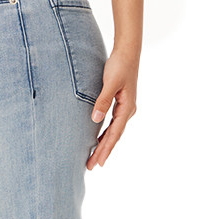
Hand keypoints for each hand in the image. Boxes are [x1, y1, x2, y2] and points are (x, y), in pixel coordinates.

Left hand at [87, 47, 138, 169]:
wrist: (128, 51)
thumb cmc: (120, 65)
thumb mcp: (110, 83)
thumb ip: (102, 101)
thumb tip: (95, 120)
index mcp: (127, 108)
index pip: (114, 134)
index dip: (106, 149)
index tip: (99, 162)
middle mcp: (128, 111)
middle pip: (114, 136)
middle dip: (103, 151)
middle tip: (91, 166)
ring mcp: (125, 108)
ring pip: (113, 131)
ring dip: (104, 144)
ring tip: (94, 158)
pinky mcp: (120, 104)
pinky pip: (112, 124)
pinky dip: (105, 134)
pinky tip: (98, 140)